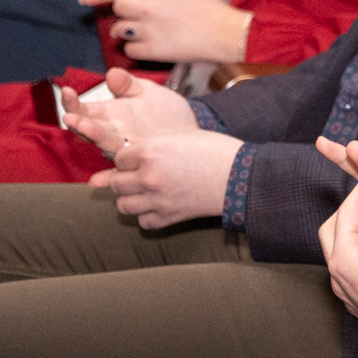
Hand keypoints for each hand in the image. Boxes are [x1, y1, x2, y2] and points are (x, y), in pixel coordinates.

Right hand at [60, 68, 199, 159]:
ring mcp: (125, 146)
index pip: (83, 109)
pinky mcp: (140, 157)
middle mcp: (112, 132)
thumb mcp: (147, 92)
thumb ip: (129, 84)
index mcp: (110, 114)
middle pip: (87, 128)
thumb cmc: (167, 113)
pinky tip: (108, 162)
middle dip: (77, 121)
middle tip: (69, 115)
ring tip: (84, 124)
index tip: (67, 91)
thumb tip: (111, 73)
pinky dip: (115, 163)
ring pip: (104, 142)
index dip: (72, 102)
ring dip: (93, 134)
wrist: (191, 132)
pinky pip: (125, 160)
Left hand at [88, 128, 243, 228]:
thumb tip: (127, 154)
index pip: (118, 158)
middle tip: (138, 175)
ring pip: (123, 205)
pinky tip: (157, 205)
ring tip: (143, 192)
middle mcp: (149, 176)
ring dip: (130, 198)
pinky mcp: (169, 216)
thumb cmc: (215, 150)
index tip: (139, 158)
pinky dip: (147, 215)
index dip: (128, 158)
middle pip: (116, 182)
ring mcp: (157, 199)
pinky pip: (143, 221)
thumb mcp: (182, 136)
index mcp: (150, 151)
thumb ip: (153, 144)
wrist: (241, 175)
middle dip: (123, 178)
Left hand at [101, 0, 250, 62]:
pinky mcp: (152, 50)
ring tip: (134, 33)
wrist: (224, 33)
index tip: (134, 1)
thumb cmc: (210, 9)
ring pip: (119, 29)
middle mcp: (149, 7)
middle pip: (118, 6)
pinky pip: (129, 50)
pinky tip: (143, 47)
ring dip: (124, 31)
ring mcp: (148, 29)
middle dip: (123, 11)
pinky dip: (134, 49)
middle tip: (130, 17)